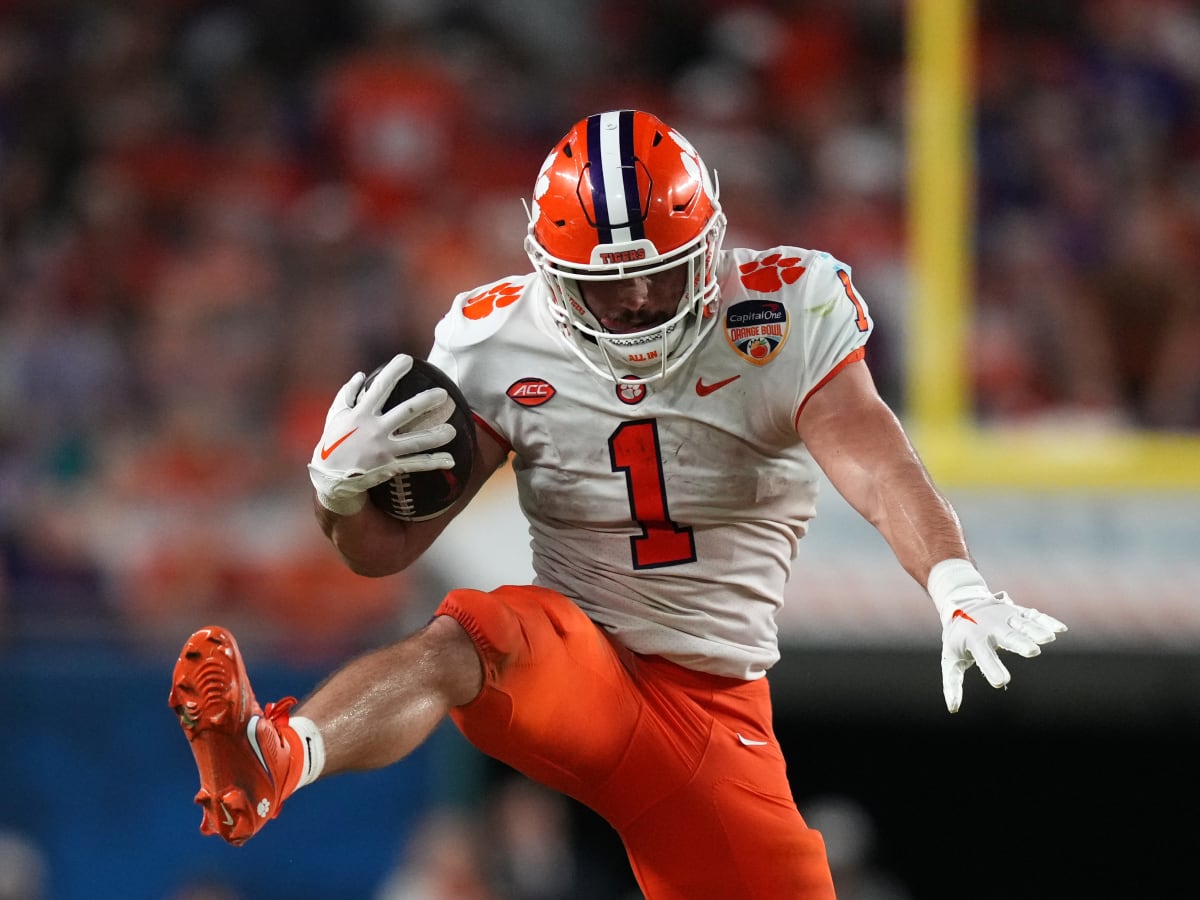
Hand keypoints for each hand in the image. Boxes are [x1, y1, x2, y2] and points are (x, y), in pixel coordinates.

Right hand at [307, 354, 457, 514]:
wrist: (330, 478)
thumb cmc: (333, 443)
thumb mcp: (335, 415)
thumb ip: (347, 393)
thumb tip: (361, 375)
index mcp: (361, 413)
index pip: (381, 386)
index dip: (395, 370)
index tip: (408, 359)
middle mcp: (375, 430)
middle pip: (407, 411)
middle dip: (427, 401)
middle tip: (444, 394)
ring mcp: (384, 449)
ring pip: (417, 441)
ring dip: (437, 435)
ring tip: (453, 430)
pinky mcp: (390, 466)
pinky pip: (416, 464)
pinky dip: (434, 462)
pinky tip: (450, 460)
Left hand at [939, 592, 1066, 712]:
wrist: (961, 603)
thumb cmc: (958, 638)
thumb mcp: (950, 659)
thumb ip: (952, 684)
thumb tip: (953, 709)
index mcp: (974, 639)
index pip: (984, 655)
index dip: (992, 668)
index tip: (1001, 682)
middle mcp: (991, 627)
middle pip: (1007, 636)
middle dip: (1020, 643)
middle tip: (1032, 651)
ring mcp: (1005, 617)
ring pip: (1022, 624)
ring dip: (1036, 630)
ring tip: (1049, 638)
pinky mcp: (1016, 611)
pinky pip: (1033, 616)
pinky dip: (1046, 621)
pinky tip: (1060, 630)